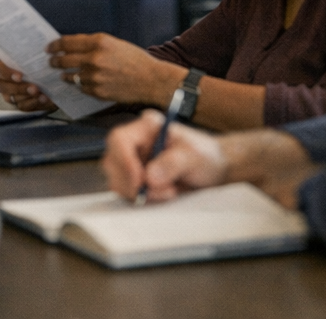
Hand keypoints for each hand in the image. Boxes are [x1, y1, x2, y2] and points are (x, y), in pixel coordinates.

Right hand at [0, 60, 52, 111]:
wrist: (50, 79)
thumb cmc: (39, 66)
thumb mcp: (35, 60)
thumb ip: (31, 61)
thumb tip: (38, 58)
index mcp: (4, 68)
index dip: (6, 73)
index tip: (20, 76)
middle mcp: (4, 83)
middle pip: (3, 87)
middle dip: (19, 88)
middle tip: (34, 88)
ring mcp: (10, 95)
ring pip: (14, 98)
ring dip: (29, 97)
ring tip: (43, 95)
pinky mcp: (20, 105)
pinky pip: (23, 107)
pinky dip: (34, 103)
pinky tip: (44, 99)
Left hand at [50, 34, 185, 105]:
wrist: (152, 80)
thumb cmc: (135, 60)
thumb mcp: (114, 43)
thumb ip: (93, 44)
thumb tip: (72, 47)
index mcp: (98, 42)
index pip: (67, 42)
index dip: (55, 45)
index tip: (49, 48)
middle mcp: (94, 58)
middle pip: (64, 60)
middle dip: (55, 61)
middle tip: (51, 62)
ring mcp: (94, 76)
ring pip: (70, 76)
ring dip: (65, 75)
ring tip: (64, 75)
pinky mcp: (97, 91)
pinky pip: (81, 88)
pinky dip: (80, 86)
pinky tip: (82, 83)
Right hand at [102, 109, 227, 203]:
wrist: (212, 171)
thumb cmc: (205, 156)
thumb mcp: (195, 156)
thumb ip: (173, 162)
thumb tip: (150, 176)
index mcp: (146, 127)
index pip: (119, 139)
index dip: (124, 161)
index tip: (140, 181)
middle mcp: (134, 142)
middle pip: (112, 161)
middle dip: (133, 182)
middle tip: (160, 191)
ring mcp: (131, 161)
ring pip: (116, 180)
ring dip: (140, 192)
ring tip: (168, 191)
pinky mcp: (133, 179)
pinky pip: (125, 192)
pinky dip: (141, 198)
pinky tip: (162, 195)